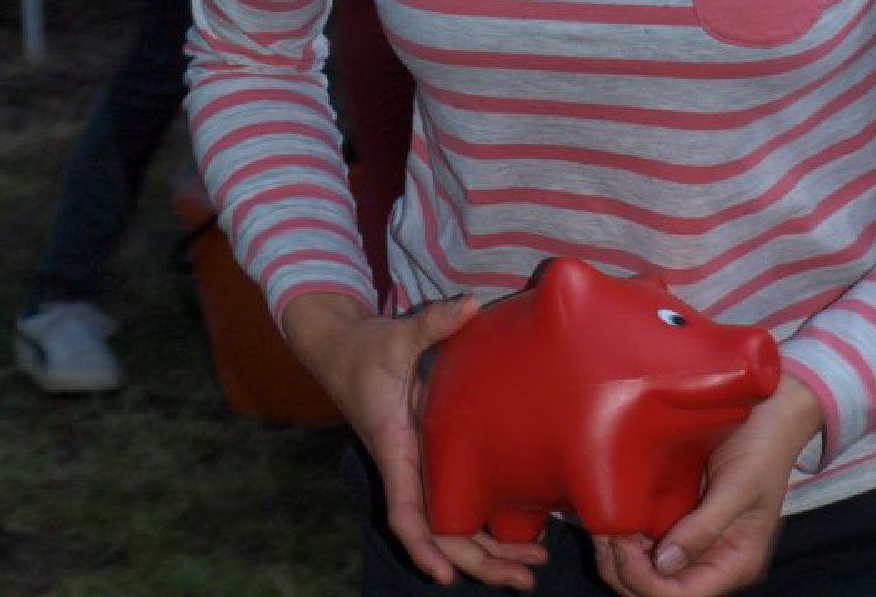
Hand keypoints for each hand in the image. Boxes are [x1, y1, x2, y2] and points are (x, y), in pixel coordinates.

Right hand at [283, 292, 549, 588]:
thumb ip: (432, 322)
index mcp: (396, 447)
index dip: (424, 547)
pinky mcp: (430, 456)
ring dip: (488, 551)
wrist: (343, 346)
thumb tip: (467, 305)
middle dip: (479, 562)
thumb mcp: (397, 336)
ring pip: (452, 524)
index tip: (446, 576)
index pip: (405, 513)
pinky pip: (456, 502)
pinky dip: (483, 523)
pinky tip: (518, 533)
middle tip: (525, 579)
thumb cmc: (367, 347)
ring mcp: (421, 465)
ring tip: (532, 567)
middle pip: (441, 533)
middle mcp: (409, 466)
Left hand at [591, 375, 822, 596]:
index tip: (621, 544)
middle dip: (628, 574)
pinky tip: (613, 519)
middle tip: (605, 536)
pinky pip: (653, 543)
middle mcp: (714, 560)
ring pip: (653, 572)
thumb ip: (704, 528)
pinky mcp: (685, 519)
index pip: (684, 596)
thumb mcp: (738, 488)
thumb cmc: (761, 450)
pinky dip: (631, 539)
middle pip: (664, 590)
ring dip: (624, 560)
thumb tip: (663, 563)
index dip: (646, 582)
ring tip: (603, 529)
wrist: (768, 415)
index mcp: (735, 563)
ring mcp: (698, 542)